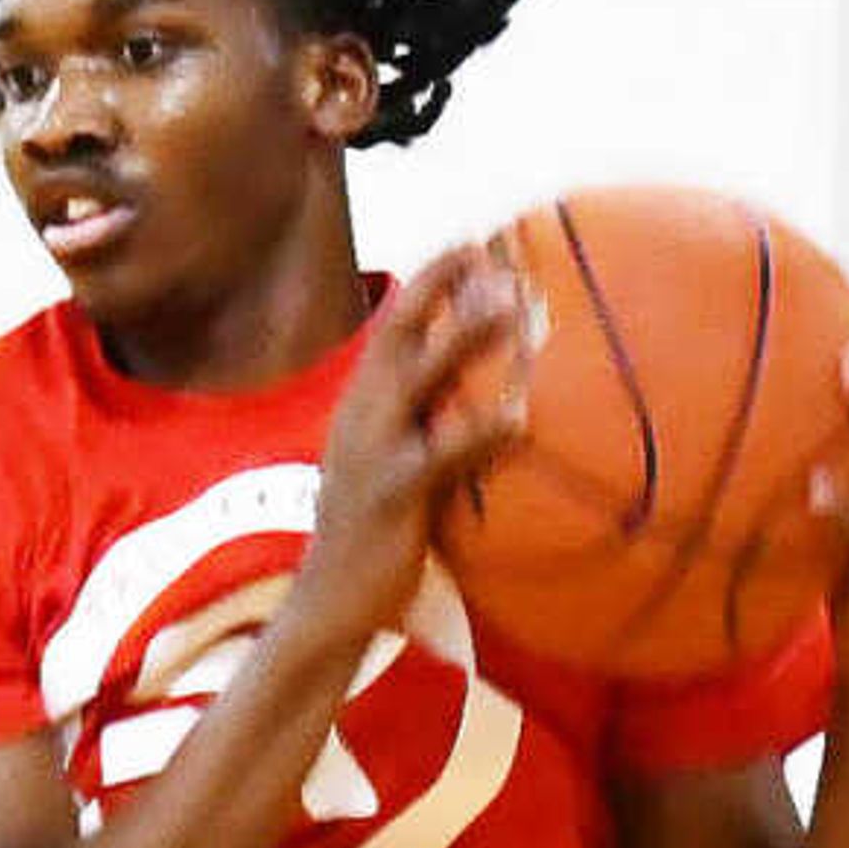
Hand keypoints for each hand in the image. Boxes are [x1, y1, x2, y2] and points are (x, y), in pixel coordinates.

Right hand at [289, 241, 539, 647]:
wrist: (329, 604)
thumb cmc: (374, 532)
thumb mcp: (393, 461)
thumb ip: (426, 421)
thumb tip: (476, 385)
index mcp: (360, 406)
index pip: (390, 328)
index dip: (429, 283)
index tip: (472, 243)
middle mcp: (361, 418)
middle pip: (399, 336)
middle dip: (440, 288)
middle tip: (490, 253)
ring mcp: (374, 454)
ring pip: (421, 382)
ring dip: (466, 339)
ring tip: (513, 308)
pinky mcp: (394, 496)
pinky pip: (444, 456)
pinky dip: (483, 433)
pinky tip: (519, 418)